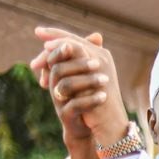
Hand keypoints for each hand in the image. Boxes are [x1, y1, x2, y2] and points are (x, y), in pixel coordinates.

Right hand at [30, 26, 127, 152]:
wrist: (89, 123)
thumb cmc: (87, 95)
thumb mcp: (89, 74)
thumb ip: (91, 54)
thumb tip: (97, 35)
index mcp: (58, 72)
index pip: (53, 55)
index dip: (59, 48)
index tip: (70, 44)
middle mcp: (55, 85)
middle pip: (58, 69)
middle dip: (78, 64)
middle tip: (98, 62)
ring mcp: (59, 101)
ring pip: (65, 87)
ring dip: (86, 81)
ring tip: (105, 79)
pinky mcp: (66, 115)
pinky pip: (75, 106)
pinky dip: (90, 100)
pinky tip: (103, 96)